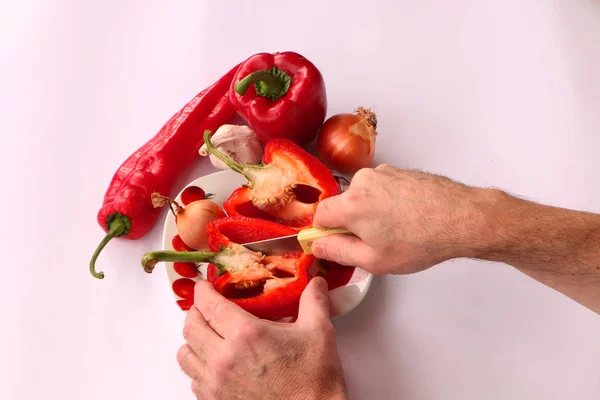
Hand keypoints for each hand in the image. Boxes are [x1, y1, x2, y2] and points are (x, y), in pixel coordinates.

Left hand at [177, 278, 346, 399]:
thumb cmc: (314, 379)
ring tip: (208, 335)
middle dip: (196, 312)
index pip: (208, 305)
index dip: (203, 291)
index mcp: (246, 335)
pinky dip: (199, 367)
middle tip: (207, 307)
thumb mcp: (319, 332)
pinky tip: (216, 362)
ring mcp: (217, 383)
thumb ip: (313, 301)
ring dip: (193, 340)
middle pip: (190, 327)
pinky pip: (193, 379)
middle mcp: (224, 358)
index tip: (206, 287)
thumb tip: (315, 282)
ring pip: (185, 354)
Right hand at [312, 164, 487, 274]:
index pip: (320, 215)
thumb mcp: (373, 259)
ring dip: (371, 212)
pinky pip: (381, 188)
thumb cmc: (422, 240)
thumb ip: (338, 251)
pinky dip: (387, 202)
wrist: (462, 218)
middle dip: (352, 223)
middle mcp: (363, 182)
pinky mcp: (399, 171)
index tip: (335, 242)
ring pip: (363, 196)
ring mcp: (383, 173)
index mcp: (351, 204)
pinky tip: (406, 218)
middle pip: (343, 204)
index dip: (325, 232)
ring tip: (397, 230)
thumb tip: (319, 245)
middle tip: (374, 242)